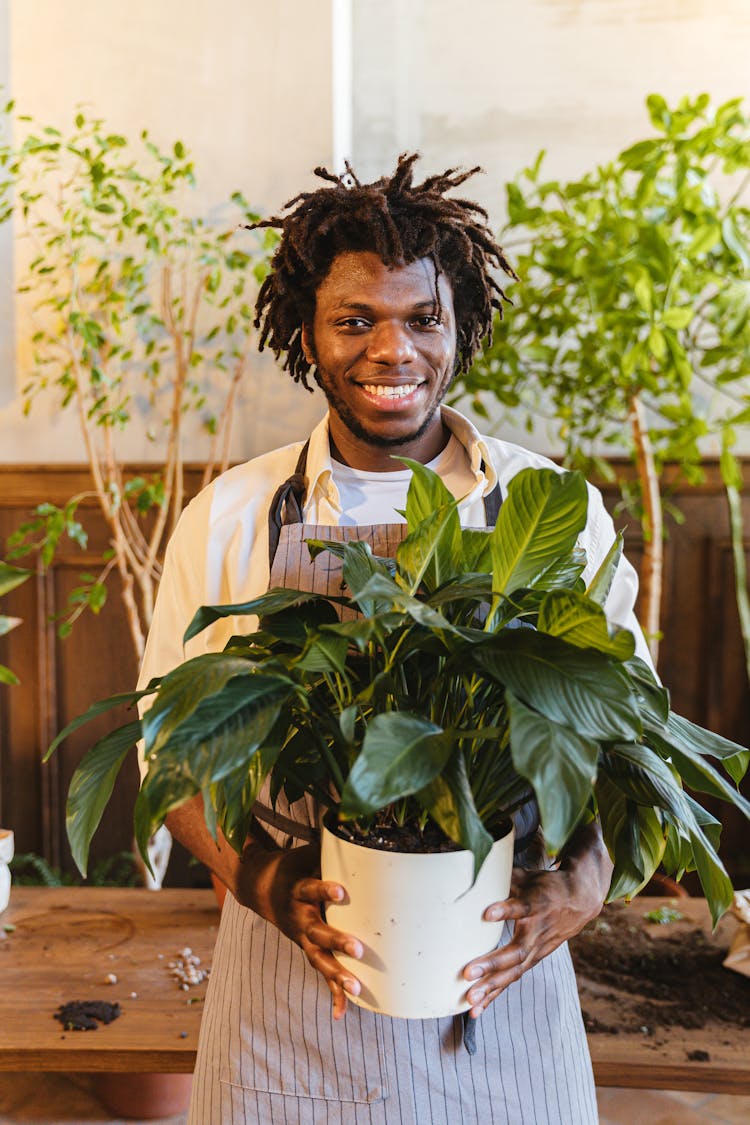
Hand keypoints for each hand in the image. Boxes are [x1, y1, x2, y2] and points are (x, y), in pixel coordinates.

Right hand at [236, 842, 363, 1019]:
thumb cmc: (293, 865)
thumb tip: (358, 820)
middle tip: (358, 948)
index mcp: (298, 888)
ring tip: (357, 989)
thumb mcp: (307, 852)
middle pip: (317, 931)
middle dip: (337, 940)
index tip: (342, 891)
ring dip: (337, 974)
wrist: (259, 886)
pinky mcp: (306, 949)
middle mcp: (298, 916)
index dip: (326, 889)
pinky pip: (320, 973)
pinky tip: (343, 1013)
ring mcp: (301, 936)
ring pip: (318, 959)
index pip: (312, 888)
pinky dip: (331, 993)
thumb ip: (332, 845)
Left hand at [462, 821, 611, 1017]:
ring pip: (513, 971)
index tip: (488, 912)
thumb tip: (475, 866)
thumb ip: (503, 876)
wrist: (580, 900)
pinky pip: (511, 980)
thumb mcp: (528, 875)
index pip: (523, 907)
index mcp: (538, 904)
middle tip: (468, 972)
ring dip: (491, 987)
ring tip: (469, 1000)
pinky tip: (475, 1010)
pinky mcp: (532, 959)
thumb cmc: (545, 885)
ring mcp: (536, 949)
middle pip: (515, 950)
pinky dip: (493, 995)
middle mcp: (538, 931)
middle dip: (491, 963)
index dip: (506, 910)